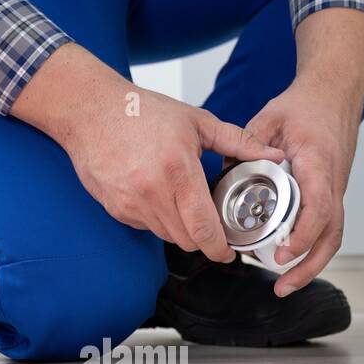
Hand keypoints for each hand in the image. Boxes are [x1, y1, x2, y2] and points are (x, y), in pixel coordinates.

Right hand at [11, 44, 282, 261]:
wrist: (91, 111)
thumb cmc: (142, 112)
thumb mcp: (196, 121)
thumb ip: (238, 142)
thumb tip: (273, 155)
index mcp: (179, 171)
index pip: (204, 229)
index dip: (220, 248)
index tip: (229, 251)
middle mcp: (153, 193)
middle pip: (188, 240)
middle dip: (203, 238)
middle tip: (211, 224)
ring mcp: (132, 204)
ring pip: (167, 236)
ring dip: (180, 229)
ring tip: (182, 202)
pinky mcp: (117, 209)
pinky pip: (146, 227)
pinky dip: (158, 219)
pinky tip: (157, 194)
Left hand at [246, 8, 363, 296]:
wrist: (335, 91)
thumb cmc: (307, 104)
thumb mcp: (270, 118)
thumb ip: (246, 145)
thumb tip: (222, 171)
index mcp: (318, 164)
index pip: (318, 208)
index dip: (303, 236)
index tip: (284, 254)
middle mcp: (333, 182)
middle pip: (331, 235)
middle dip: (308, 266)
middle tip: (282, 286)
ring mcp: (336, 189)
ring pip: (332, 236)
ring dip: (311, 264)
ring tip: (286, 284)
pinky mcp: (332, 192)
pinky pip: (327, 226)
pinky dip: (311, 247)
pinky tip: (291, 260)